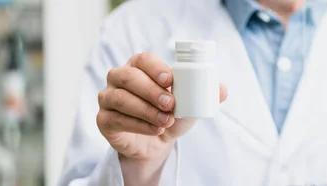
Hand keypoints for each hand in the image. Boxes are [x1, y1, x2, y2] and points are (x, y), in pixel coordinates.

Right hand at [96, 52, 227, 184]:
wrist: (156, 142)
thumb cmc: (170, 115)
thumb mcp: (190, 105)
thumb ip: (205, 95)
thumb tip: (223, 89)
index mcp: (139, 67)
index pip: (142, 59)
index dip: (154, 67)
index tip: (170, 79)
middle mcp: (119, 78)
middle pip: (128, 76)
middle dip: (150, 90)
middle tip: (171, 104)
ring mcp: (108, 98)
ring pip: (119, 98)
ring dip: (146, 110)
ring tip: (166, 121)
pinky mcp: (104, 119)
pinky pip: (115, 119)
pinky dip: (137, 125)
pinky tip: (155, 130)